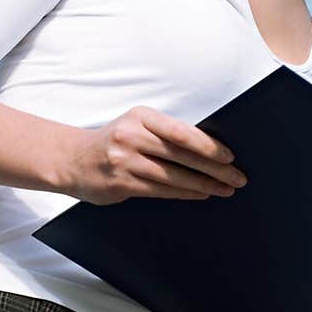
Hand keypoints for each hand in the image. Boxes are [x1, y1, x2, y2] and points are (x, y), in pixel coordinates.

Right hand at [56, 106, 248, 205]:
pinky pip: (162, 190)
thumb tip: (211, 148)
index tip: (230, 156)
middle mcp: (132, 136)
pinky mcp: (121, 183)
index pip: (182, 132)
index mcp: (141, 116)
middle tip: (238, 177)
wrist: (73, 160)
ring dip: (205, 184)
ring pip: (174, 176)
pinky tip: (202, 194)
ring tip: (225, 189)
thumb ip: (166, 134)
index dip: (209, 146)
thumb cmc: (116, 142)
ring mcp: (125, 160)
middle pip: (182, 155)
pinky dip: (186, 193)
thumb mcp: (137, 126)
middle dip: (215, 168)